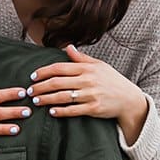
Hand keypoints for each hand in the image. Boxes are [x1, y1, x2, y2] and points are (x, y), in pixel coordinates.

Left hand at [27, 45, 149, 143]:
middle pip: (57, 83)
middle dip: (40, 87)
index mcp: (87, 68)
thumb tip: (68, 47)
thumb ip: (81, 58)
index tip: (33, 76)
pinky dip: (60, 111)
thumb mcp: (99, 65)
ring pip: (62, 97)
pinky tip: (51, 111)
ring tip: (36, 101)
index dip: (44, 72)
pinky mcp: (93, 108)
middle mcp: (88, 80)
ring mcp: (90, 95)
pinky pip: (73, 110)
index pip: (60, 68)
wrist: (129, 99)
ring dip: (46, 99)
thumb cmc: (112, 81)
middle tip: (30, 91)